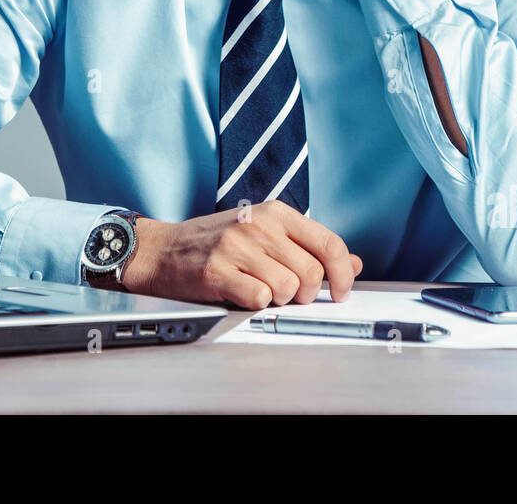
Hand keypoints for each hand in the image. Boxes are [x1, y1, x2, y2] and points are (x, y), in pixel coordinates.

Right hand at [120, 202, 363, 309]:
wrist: (163, 249)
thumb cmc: (215, 242)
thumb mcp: (266, 233)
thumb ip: (309, 247)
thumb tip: (354, 264)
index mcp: (276, 212)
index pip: (329, 243)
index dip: (343, 274)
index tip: (340, 291)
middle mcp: (259, 225)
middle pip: (311, 273)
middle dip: (305, 293)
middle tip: (288, 294)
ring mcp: (237, 246)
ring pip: (287, 289)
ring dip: (278, 300)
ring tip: (259, 289)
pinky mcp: (217, 271)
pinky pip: (258, 299)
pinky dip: (255, 304)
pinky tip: (242, 293)